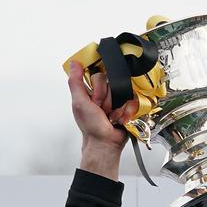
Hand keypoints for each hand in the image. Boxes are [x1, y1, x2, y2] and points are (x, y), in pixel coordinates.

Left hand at [67, 61, 137, 178]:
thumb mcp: (79, 103)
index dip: (98, 89)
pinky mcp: (127, 106)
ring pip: (123, 92)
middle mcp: (104, 94)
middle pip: (112, 84)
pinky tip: (119, 119)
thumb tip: (74, 64)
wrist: (105, 143)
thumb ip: (75, 82)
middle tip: (102, 110)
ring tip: (111, 116)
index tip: (94, 100)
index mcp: (91, 91)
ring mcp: (116, 100)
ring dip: (116, 108)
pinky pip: (132, 101)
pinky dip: (125, 113)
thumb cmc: (91, 127)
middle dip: (107, 100)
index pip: (99, 76)